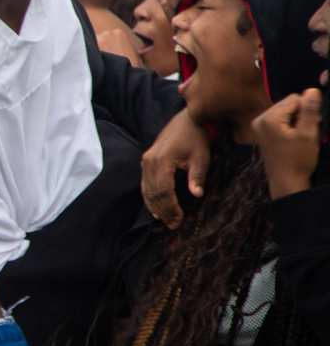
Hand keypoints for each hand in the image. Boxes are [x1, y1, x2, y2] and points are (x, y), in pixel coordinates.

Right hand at [142, 108, 212, 228]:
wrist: (187, 120)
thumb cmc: (197, 138)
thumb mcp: (201, 157)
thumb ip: (197, 176)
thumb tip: (197, 195)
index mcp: (162, 161)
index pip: (163, 191)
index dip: (170, 207)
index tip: (179, 219)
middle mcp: (149, 162)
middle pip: (153, 193)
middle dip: (163, 211)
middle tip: (173, 224)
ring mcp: (145, 162)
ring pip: (146, 190)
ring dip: (155, 207)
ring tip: (165, 220)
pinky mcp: (146, 161)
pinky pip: (144, 184)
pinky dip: (149, 198)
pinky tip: (155, 209)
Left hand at [252, 90, 321, 196]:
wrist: (286, 181)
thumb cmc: (297, 160)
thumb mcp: (308, 133)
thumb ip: (310, 110)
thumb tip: (312, 89)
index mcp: (268, 118)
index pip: (294, 98)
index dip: (308, 108)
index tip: (313, 123)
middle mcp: (259, 119)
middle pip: (288, 104)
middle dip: (301, 113)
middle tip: (307, 130)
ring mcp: (259, 126)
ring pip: (285, 111)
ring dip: (297, 119)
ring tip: (301, 136)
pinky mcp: (262, 132)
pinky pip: (280, 120)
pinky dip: (290, 125)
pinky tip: (294, 138)